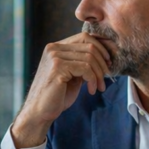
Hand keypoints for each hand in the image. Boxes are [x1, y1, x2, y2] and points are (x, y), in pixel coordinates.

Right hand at [11, 33, 110, 147]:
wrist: (40, 112)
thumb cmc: (57, 95)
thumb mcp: (73, 74)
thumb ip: (83, 62)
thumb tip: (106, 56)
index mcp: (56, 47)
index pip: (84, 37)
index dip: (101, 48)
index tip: (109, 62)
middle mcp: (53, 48)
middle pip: (89, 46)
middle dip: (102, 63)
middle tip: (106, 78)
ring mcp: (54, 57)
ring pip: (90, 57)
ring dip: (99, 74)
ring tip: (99, 87)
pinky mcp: (57, 68)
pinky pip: (85, 68)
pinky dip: (93, 80)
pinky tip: (91, 91)